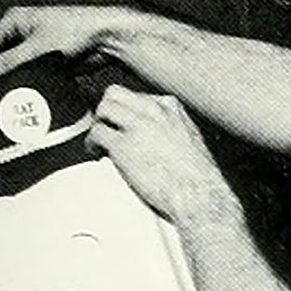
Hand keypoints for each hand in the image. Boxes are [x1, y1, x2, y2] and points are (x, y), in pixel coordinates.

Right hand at [0, 5, 127, 87]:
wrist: (106, 38)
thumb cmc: (78, 29)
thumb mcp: (39, 47)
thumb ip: (11, 61)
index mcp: (16, 20)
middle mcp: (24, 32)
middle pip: (1, 60)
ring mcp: (36, 48)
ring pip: (16, 70)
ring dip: (12, 84)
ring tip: (3, 101)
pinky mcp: (49, 62)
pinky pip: (32, 77)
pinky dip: (27, 87)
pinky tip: (24, 99)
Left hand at [88, 85, 241, 224]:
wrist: (198, 195)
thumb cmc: (199, 179)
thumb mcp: (191, 142)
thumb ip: (172, 132)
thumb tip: (157, 139)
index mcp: (172, 109)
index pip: (139, 96)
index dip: (127, 110)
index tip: (124, 122)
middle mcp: (153, 112)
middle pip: (116, 94)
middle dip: (107, 110)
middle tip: (105, 126)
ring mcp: (137, 126)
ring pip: (104, 108)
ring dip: (98, 124)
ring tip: (98, 140)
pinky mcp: (122, 145)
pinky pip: (97, 133)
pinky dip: (92, 143)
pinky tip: (96, 152)